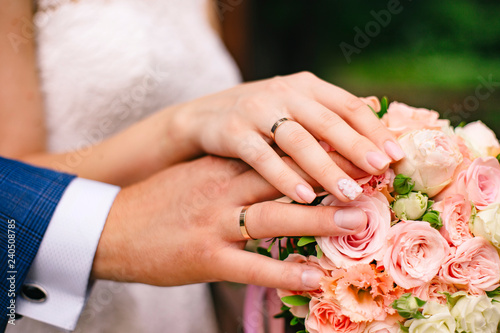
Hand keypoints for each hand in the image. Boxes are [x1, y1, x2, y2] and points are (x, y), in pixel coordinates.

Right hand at [91, 156, 366, 290]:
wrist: (111, 226)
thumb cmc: (160, 201)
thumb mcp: (198, 174)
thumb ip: (234, 168)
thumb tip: (273, 165)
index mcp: (223, 167)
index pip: (279, 152)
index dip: (318, 150)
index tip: (354, 148)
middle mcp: (223, 189)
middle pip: (286, 180)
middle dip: (331, 178)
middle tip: (372, 178)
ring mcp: (215, 224)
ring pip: (275, 219)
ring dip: (320, 221)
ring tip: (360, 221)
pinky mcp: (205, 258)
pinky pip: (252, 266)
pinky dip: (284, 272)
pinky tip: (313, 277)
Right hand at [174, 72, 404, 203]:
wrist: (203, 117)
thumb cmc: (259, 118)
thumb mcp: (293, 110)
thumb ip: (326, 120)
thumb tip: (374, 137)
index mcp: (305, 86)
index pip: (348, 105)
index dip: (373, 130)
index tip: (395, 156)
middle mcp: (284, 92)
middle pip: (328, 121)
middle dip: (356, 147)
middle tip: (380, 171)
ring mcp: (257, 110)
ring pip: (298, 141)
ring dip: (325, 168)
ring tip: (349, 193)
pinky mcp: (232, 131)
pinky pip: (262, 157)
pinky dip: (283, 177)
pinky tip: (302, 196)